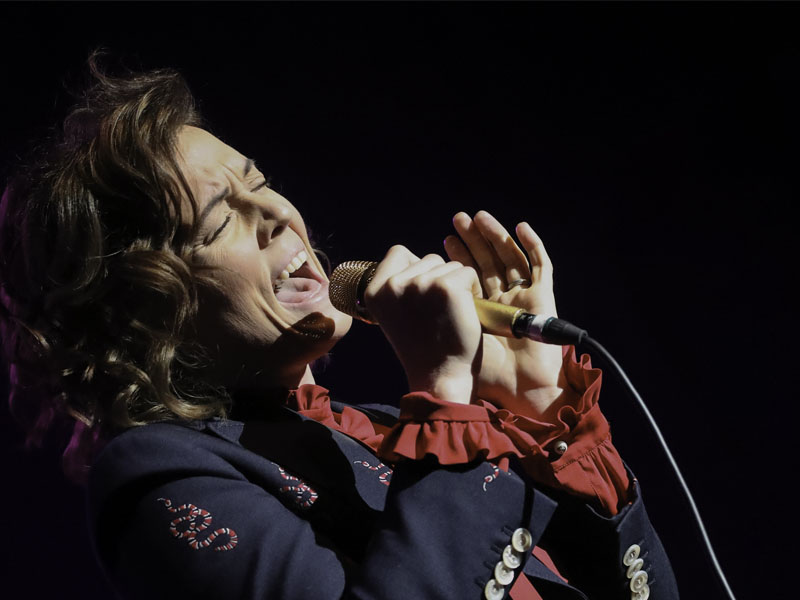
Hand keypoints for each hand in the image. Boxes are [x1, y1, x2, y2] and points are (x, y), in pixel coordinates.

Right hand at [363, 246, 483, 404]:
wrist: (439, 377)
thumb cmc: (422, 349)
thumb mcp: (395, 315)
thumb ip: (398, 287)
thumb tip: (416, 259)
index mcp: (374, 291)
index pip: (398, 252)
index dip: (415, 268)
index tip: (422, 295)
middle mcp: (394, 285)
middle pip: (427, 258)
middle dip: (438, 279)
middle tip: (437, 313)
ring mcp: (420, 284)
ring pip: (448, 265)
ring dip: (455, 284)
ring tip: (449, 315)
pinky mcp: (447, 288)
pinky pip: (467, 272)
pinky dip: (472, 289)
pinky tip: (463, 312)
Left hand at [444, 211, 565, 417]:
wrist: (515, 389)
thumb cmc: (478, 372)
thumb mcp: (448, 338)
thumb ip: (433, 316)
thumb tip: (403, 296)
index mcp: (480, 309)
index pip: (469, 273)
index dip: (459, 256)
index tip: (444, 240)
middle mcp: (502, 301)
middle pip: (489, 260)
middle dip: (474, 239)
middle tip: (458, 219)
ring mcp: (523, 297)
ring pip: (511, 257)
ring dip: (496, 235)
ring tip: (479, 217)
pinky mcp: (543, 298)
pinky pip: (541, 266)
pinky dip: (532, 245)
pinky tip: (520, 227)